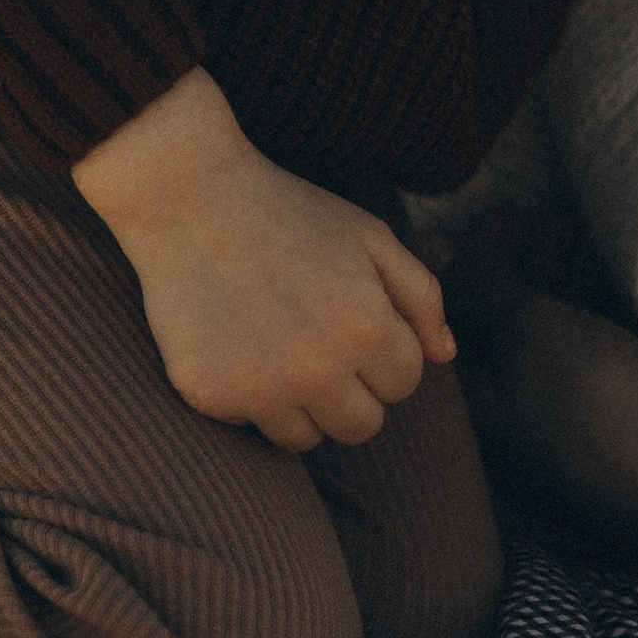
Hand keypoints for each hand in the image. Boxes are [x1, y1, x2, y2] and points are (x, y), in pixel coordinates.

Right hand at [76, 67, 453, 451]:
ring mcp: (261, 389)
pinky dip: (251, 396)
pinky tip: (237, 342)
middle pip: (363, 426)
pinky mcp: (212, 398)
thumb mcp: (370, 236)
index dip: (383, 351)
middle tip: (318, 339)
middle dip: (352, 390)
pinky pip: (251, 425)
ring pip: (308, 439)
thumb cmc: (291, 213)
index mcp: (367, 329)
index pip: (404, 383)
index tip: (352, 317)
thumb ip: (421, 296)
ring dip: (303, 403)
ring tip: (279, 342)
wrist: (191, 198)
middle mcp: (318, 369)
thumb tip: (446, 355)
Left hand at [451, 242, 637, 540]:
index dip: (464, 268)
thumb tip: (433, 251)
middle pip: (502, 329)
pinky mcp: (614, 418)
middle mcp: (517, 427)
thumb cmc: (589, 394)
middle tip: (518, 213)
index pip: (455, 329)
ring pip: (548, 335)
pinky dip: (586, 302)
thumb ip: (482, 283)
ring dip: (552, 273)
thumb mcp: (527, 325)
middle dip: (512, 265)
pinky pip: (587, 348)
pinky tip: (598, 260)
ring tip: (563, 219)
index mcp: (481, 416)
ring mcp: (568, 426)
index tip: (479, 223)